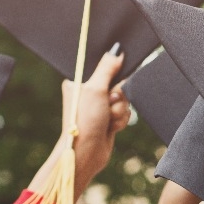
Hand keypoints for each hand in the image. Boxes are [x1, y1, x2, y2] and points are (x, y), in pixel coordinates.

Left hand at [30, 49, 131, 194]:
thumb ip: (107, 68)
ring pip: (123, 100)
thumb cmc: (84, 121)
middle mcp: (88, 93)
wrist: (86, 153)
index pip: (103, 68)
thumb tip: (117, 50)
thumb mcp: (96, 89)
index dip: (112, 75)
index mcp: (79, 82)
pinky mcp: (107, 119)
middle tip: (108, 104)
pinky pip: (124, 112)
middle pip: (117, 84)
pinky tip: (111, 128)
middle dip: (117, 97)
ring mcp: (98, 107)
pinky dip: (120, 120)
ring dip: (119, 110)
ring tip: (107, 120)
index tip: (113, 83)